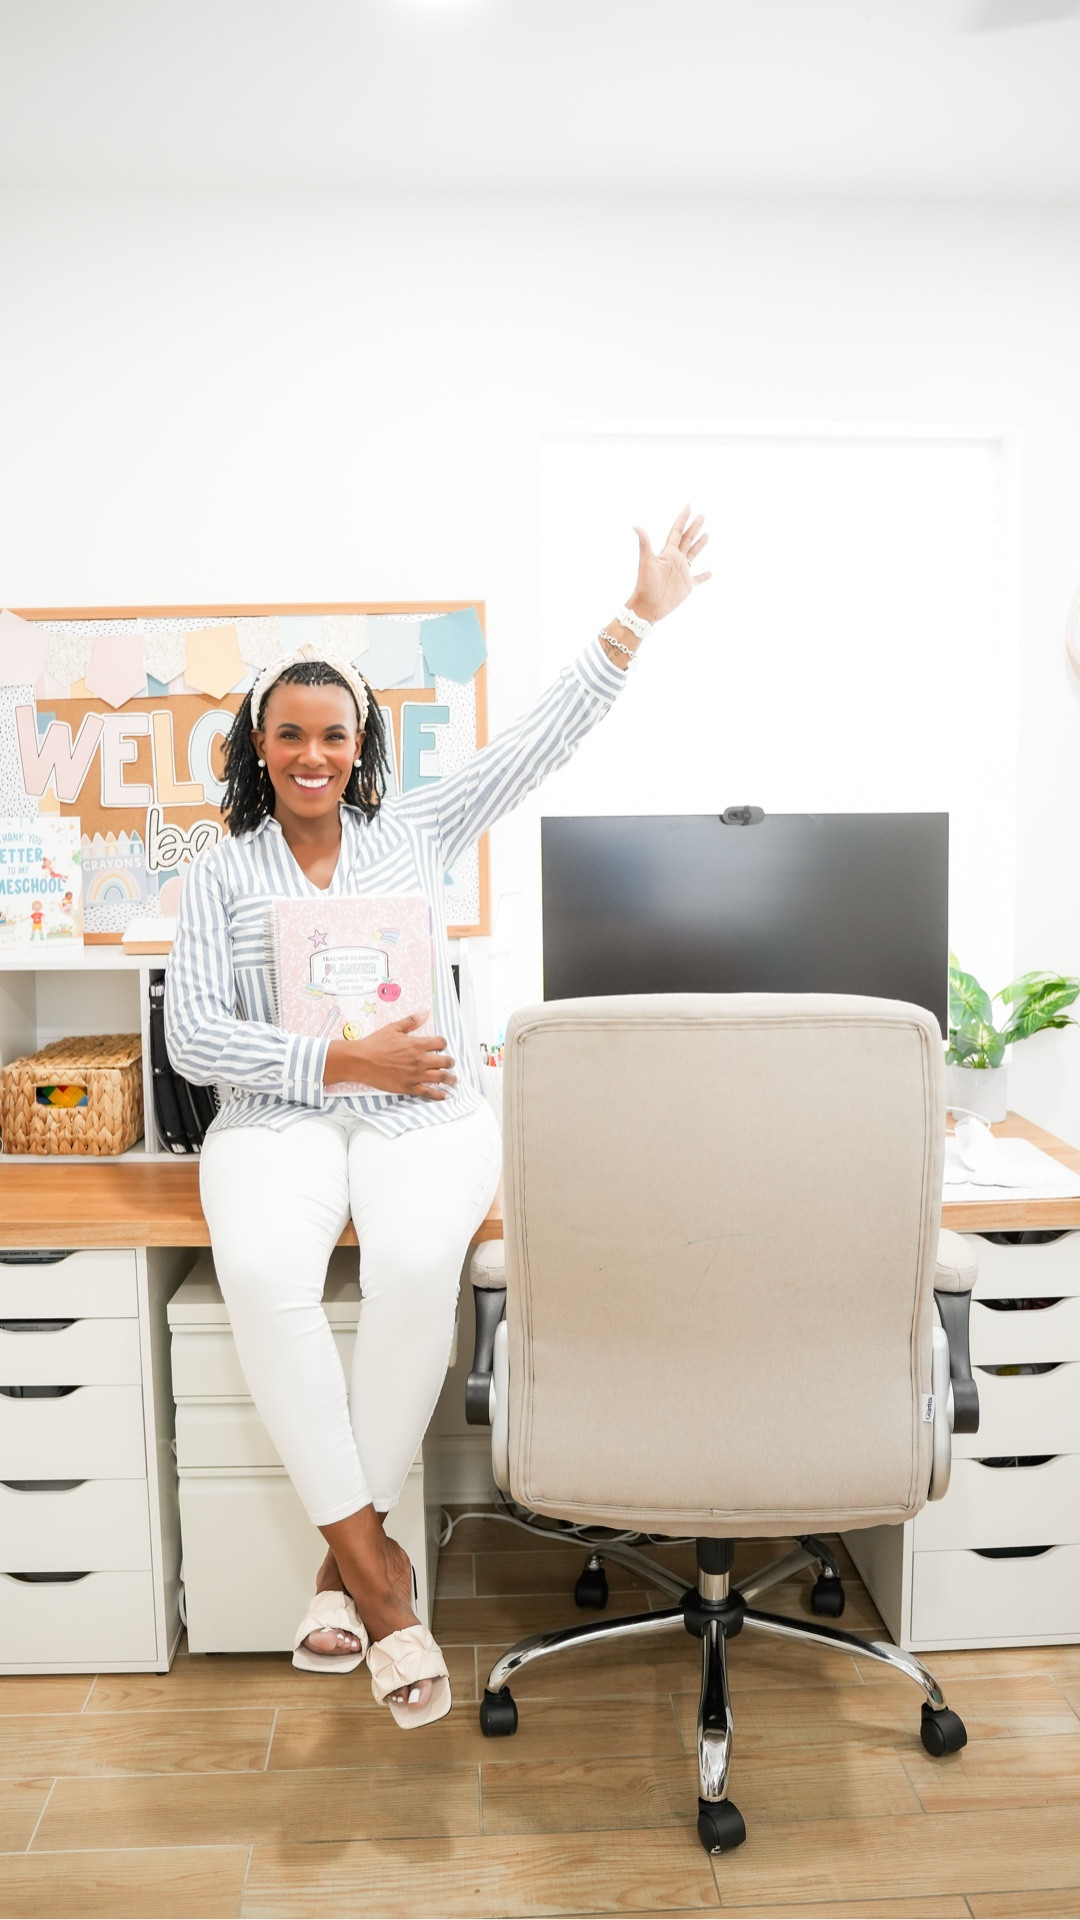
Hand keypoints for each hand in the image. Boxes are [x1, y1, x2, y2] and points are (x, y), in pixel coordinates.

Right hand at [325, 1012, 456, 1099]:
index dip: (443, 1043)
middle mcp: (420, 1060)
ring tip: (454, 1080)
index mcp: (417, 1044)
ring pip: (441, 1077)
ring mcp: (415, 1075)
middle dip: (450, 1062)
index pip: (440, 1043)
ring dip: (451, 1079)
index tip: (442, 1046)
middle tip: (451, 1063)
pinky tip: (445, 1095)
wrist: (361, 1061)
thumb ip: (411, 1021)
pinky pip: (429, 1092)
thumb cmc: (374, 1044)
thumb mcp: (393, 1028)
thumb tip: (424, 1012)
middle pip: (445, 1061)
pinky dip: (439, 1094)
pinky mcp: (408, 1087)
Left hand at [627, 506, 710, 625]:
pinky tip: (710, 572)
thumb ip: (644, 543)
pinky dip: (704, 575)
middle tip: (702, 515)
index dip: (682, 518)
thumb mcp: (646, 562)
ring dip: (700, 544)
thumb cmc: (646, 585)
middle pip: (687, 539)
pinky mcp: (687, 585)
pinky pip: (698, 579)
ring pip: (694, 554)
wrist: (647, 607)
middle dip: (694, 527)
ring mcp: (682, 572)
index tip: (688, 506)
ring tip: (706, 535)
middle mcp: (676, 560)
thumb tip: (635, 525)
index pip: (677, 531)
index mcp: (668, 552)